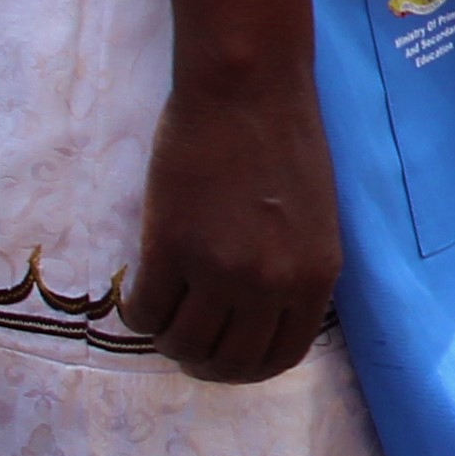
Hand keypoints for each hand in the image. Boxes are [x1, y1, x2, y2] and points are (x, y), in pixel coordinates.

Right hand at [123, 68, 341, 383]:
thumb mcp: (315, 220)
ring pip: (182, 345)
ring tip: (163, 313)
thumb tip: (260, 320)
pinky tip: (142, 292)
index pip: (280, 357)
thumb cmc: (283, 142)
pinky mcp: (172, 249)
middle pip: (228, 363)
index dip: (245, 366)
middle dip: (201, 361)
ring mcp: (222, 269)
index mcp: (316, 276)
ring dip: (166, 339)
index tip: (224, 353)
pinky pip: (145, 313)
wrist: (248, 89)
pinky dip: (138, 313)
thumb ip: (294, 272)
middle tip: (184, 341)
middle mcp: (273, 282)